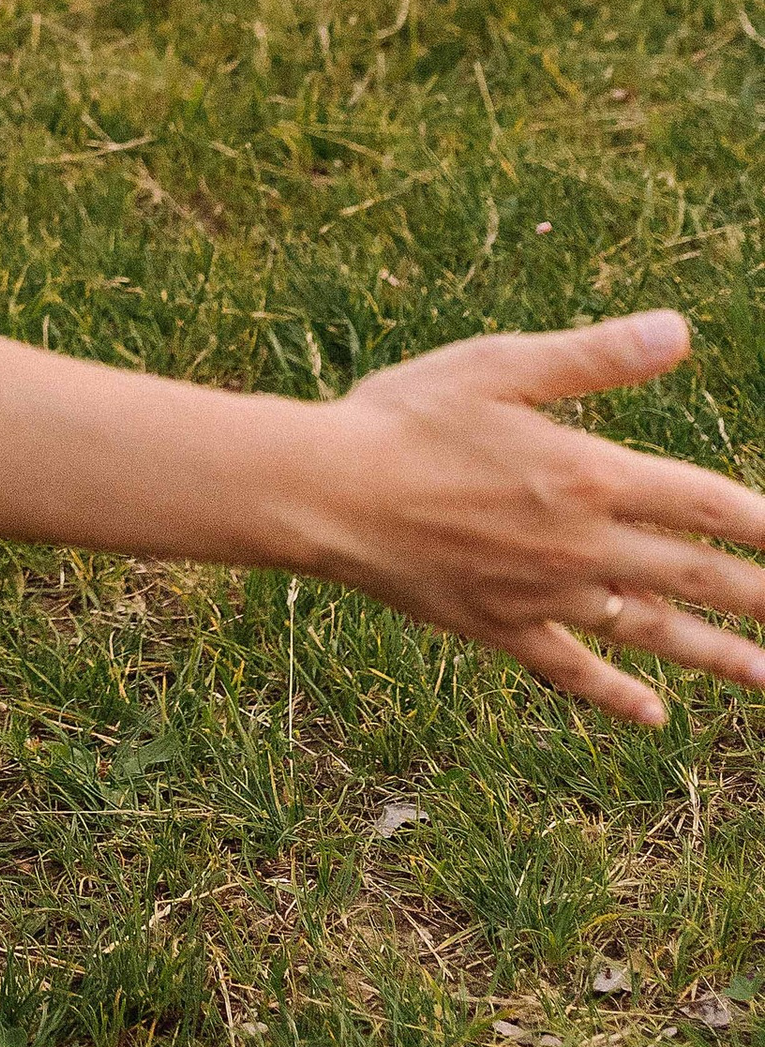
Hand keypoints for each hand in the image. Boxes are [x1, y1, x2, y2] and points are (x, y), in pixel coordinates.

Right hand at [307, 310, 764, 724]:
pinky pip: (573, 669)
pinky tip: (654, 716)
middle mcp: (582, 544)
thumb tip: (679, 330)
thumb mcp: (500, 366)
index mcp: (589, 472)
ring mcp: (545, 594)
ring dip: (719, 656)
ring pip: (652, 631)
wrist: (325, 491)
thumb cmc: (407, 415)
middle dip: (762, 597)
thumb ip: (594, 356)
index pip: (705, 501)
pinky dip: (617, 694)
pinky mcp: (502, 627)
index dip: (764, 522)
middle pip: (696, 575)